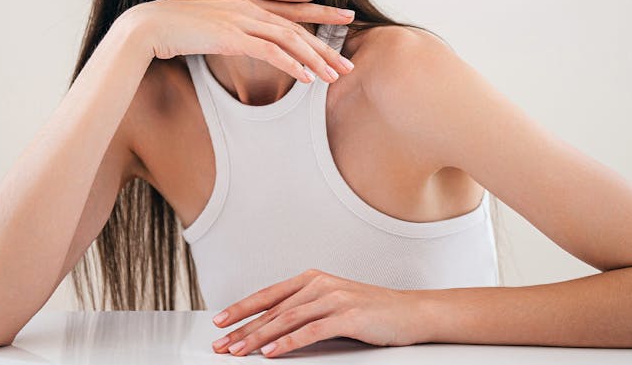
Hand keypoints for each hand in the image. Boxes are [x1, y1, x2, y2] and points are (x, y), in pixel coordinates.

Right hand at [125, 0, 354, 83]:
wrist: (148, 25)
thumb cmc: (176, 29)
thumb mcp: (212, 26)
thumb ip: (233, 31)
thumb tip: (246, 42)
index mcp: (246, 3)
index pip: (291, 9)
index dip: (322, 13)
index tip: (346, 17)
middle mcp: (248, 8)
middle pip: (297, 27)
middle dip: (326, 47)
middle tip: (347, 65)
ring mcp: (240, 20)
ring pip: (289, 39)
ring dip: (314, 59)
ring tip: (333, 77)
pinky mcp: (231, 36)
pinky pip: (270, 52)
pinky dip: (291, 65)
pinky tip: (307, 79)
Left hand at [210, 269, 420, 356]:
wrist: (411, 312)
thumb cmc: (373, 311)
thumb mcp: (334, 304)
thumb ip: (307, 310)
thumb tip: (274, 327)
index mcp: (314, 280)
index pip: (270, 294)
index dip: (243, 307)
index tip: (221, 321)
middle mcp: (321, 285)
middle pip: (273, 309)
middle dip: (243, 328)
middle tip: (222, 343)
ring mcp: (335, 299)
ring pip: (287, 319)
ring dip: (259, 337)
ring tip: (239, 351)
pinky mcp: (348, 316)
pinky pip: (312, 330)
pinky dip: (288, 342)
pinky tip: (273, 352)